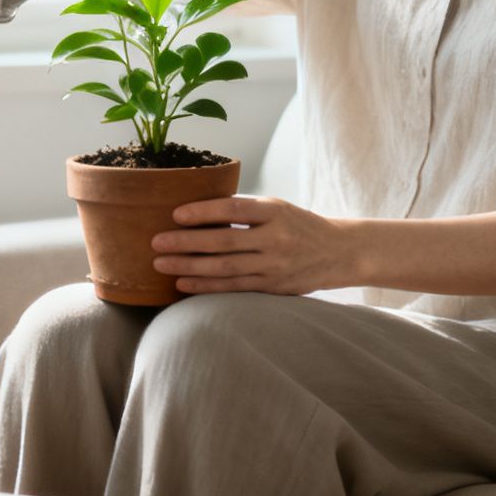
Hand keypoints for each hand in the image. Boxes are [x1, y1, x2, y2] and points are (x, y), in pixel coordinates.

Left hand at [151, 195, 357, 295]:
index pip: (235, 208)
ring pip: (225, 267)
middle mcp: (276, 238)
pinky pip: (234, 287)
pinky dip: (207, 286)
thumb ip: (245, 210)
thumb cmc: (298, 224)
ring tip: (161, 264)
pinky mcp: (272, 286)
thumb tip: (198, 210)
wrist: (338, 252)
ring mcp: (274, 265)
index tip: (176, 214)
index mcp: (276, 211)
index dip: (205, 211)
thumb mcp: (277, 208)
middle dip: (187, 242)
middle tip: (157, 242)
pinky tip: (184, 284)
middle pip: (224, 240)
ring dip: (189, 267)